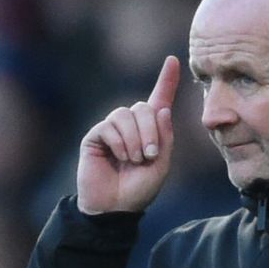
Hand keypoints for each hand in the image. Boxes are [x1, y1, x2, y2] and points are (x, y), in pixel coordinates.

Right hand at [77, 56, 179, 213]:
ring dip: (136, 139)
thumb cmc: (140, 188)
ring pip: (126, 114)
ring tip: (135, 159)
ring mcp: (112, 128)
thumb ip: (165, 137)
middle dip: (151, 131)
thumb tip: (162, 108)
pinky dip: (120, 143)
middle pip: (144, 107)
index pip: (159, 99)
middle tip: (150, 155)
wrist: (116, 207)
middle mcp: (132, 125)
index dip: (167, 80)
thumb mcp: (162, 164)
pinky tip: (120, 157)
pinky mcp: (96, 135)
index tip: (172, 59)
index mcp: (151, 130)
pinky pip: (110, 126)